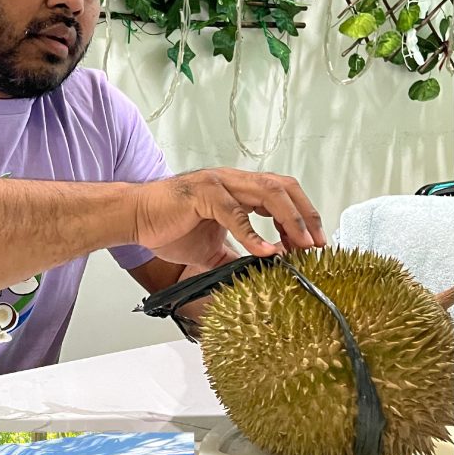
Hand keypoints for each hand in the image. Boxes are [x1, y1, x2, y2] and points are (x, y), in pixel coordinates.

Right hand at [133, 169, 326, 267]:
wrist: (135, 218)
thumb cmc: (167, 226)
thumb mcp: (211, 248)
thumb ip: (236, 256)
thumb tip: (259, 273)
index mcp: (238, 188)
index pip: (282, 193)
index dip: (303, 215)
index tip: (314, 242)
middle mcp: (233, 181)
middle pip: (284, 188)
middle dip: (306, 215)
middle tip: (318, 244)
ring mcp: (219, 184)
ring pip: (268, 194)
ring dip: (290, 220)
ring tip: (301, 246)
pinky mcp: (203, 195)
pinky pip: (235, 214)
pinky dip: (253, 235)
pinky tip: (266, 252)